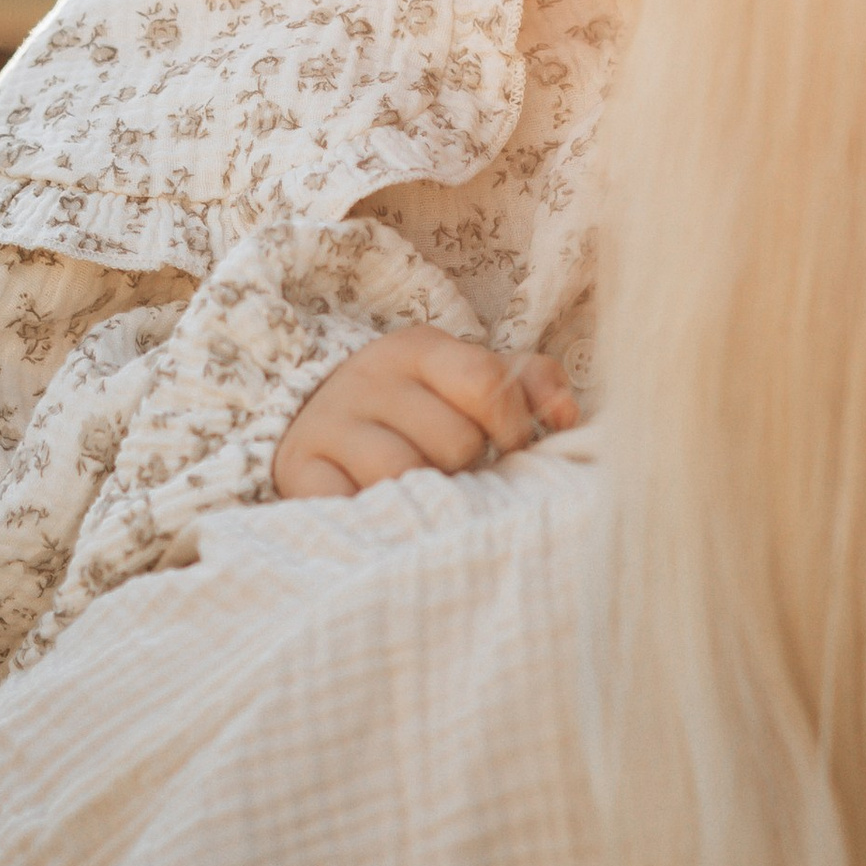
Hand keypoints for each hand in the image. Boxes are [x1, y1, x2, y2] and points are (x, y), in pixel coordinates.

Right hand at [273, 330, 577, 499]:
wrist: (315, 417)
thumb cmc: (416, 406)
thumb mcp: (468, 378)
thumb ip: (530, 384)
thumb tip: (566, 414)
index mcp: (417, 349)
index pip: (486, 383)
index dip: (513, 425)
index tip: (514, 447)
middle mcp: (368, 379)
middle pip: (452, 440)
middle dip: (468, 466)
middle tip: (460, 474)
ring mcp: (329, 425)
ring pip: (400, 474)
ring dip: (425, 496)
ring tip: (428, 495)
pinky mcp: (298, 470)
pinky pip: (344, 503)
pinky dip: (372, 516)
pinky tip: (386, 514)